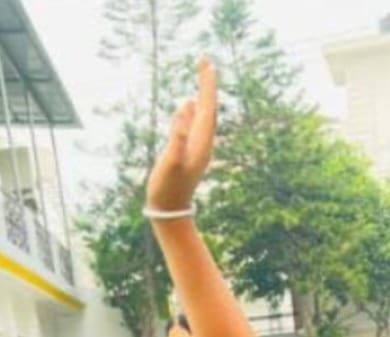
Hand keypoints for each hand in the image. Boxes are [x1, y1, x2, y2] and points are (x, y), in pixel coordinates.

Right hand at [147, 58, 217, 212]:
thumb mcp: (171, 163)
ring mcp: (196, 146)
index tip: (208, 64)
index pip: (207, 107)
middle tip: (206, 61)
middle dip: (208, 84)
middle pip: (208, 107)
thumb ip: (177, 140)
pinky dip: (192, 110)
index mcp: (201, 142)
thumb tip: (184, 114)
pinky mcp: (187, 150)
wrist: (171, 210)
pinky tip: (190, 103)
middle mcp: (203, 142)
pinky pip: (192, 124)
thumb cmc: (169, 188)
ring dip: (203, 94)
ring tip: (203, 76)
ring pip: (202, 115)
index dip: (208, 85)